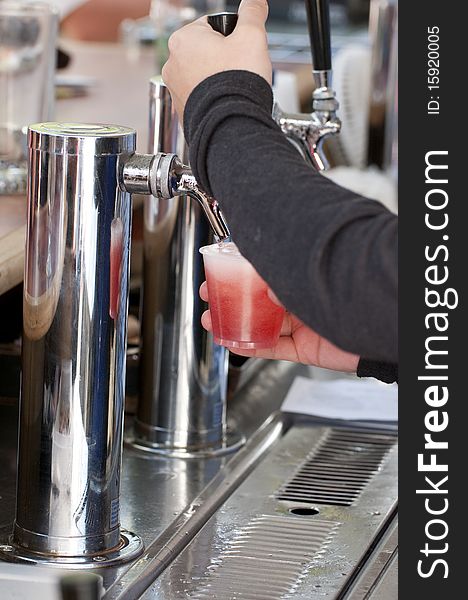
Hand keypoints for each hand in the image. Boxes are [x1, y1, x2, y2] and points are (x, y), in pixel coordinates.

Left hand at [162, 0, 271, 118]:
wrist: (231, 125)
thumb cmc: (236, 82)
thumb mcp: (251, 36)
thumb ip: (252, 12)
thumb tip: (255, 2)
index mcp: (183, 40)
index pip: (211, 26)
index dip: (232, 37)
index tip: (240, 50)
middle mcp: (172, 65)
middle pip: (206, 53)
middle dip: (224, 59)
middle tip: (239, 70)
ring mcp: (175, 91)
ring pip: (202, 77)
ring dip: (218, 80)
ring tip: (233, 88)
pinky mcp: (182, 112)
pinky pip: (200, 99)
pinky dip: (213, 100)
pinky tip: (226, 102)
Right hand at [200, 283, 359, 372]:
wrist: (381, 329)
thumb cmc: (353, 295)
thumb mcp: (309, 280)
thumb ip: (284, 281)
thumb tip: (261, 284)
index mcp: (302, 277)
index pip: (264, 272)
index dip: (239, 271)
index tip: (218, 268)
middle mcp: (301, 300)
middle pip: (258, 299)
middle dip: (231, 297)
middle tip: (210, 294)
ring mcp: (302, 325)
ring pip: (261, 324)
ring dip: (234, 323)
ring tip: (212, 320)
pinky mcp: (304, 348)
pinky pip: (273, 348)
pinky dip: (250, 346)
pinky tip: (232, 342)